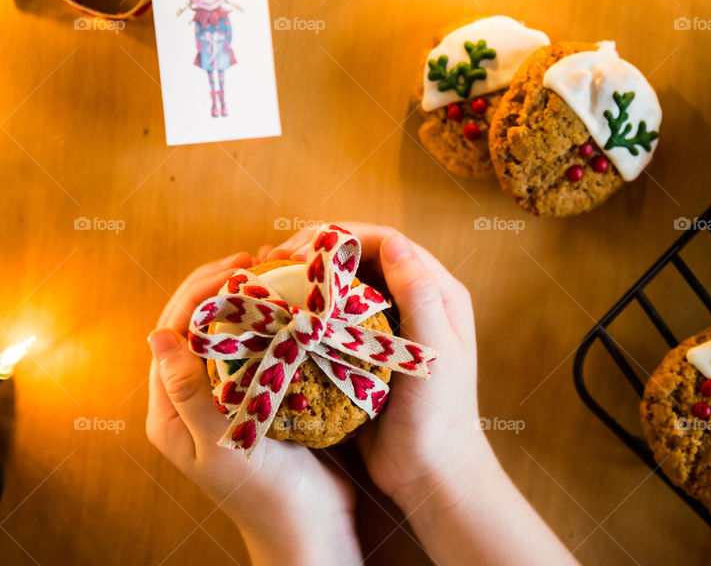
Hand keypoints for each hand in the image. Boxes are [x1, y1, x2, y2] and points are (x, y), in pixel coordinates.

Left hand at [145, 251, 362, 565]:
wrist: (310, 526)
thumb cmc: (265, 493)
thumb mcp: (221, 445)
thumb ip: (187, 393)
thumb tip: (158, 335)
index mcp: (170, 412)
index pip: (173, 331)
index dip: (200, 292)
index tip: (239, 268)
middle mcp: (192, 400)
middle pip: (195, 326)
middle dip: (220, 287)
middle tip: (257, 260)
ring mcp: (226, 398)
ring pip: (226, 333)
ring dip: (245, 300)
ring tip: (273, 274)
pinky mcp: (258, 399)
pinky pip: (256, 348)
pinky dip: (269, 322)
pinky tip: (292, 307)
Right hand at [266, 224, 495, 510]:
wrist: (433, 475)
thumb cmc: (441, 417)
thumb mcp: (435, 353)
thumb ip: (420, 296)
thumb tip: (394, 243)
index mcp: (440, 294)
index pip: (389, 243)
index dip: (344, 236)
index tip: (303, 248)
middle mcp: (416, 303)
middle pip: (362, 258)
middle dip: (319, 252)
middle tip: (275, 262)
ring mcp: (390, 328)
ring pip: (345, 286)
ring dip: (310, 279)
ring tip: (269, 281)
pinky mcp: (368, 353)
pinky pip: (336, 318)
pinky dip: (309, 311)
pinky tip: (280, 315)